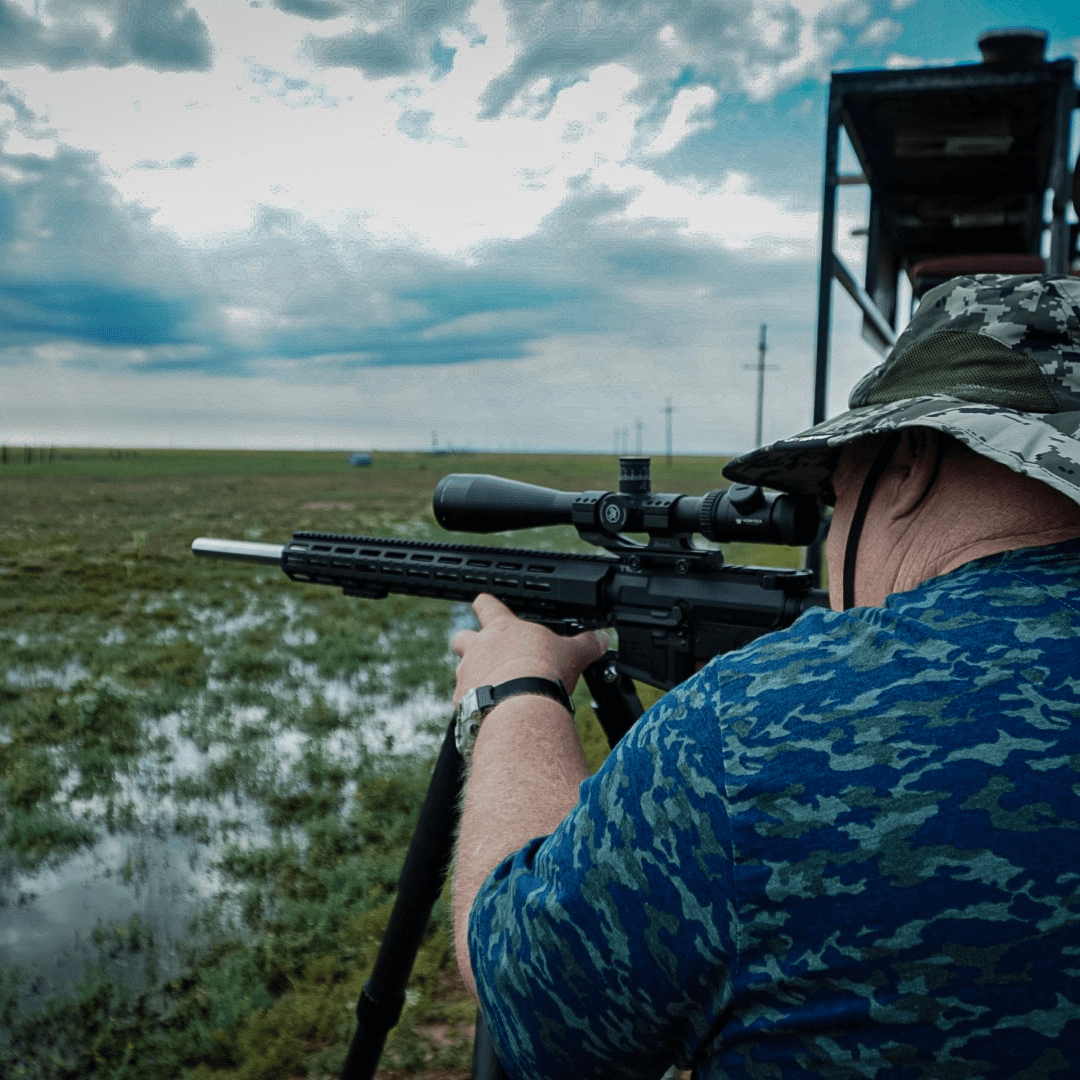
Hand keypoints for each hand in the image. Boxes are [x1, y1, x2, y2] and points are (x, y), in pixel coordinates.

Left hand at [451, 594, 608, 703]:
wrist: (519, 707)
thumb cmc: (543, 673)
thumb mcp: (573, 653)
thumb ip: (586, 644)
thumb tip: (602, 638)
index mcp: (503, 629)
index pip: (488, 606)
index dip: (485, 604)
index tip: (482, 602)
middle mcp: (479, 648)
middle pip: (461, 637)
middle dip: (468, 642)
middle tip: (484, 652)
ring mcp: (467, 675)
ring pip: (461, 670)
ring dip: (473, 676)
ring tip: (494, 688)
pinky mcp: (462, 702)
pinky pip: (464, 700)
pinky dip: (475, 704)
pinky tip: (492, 712)